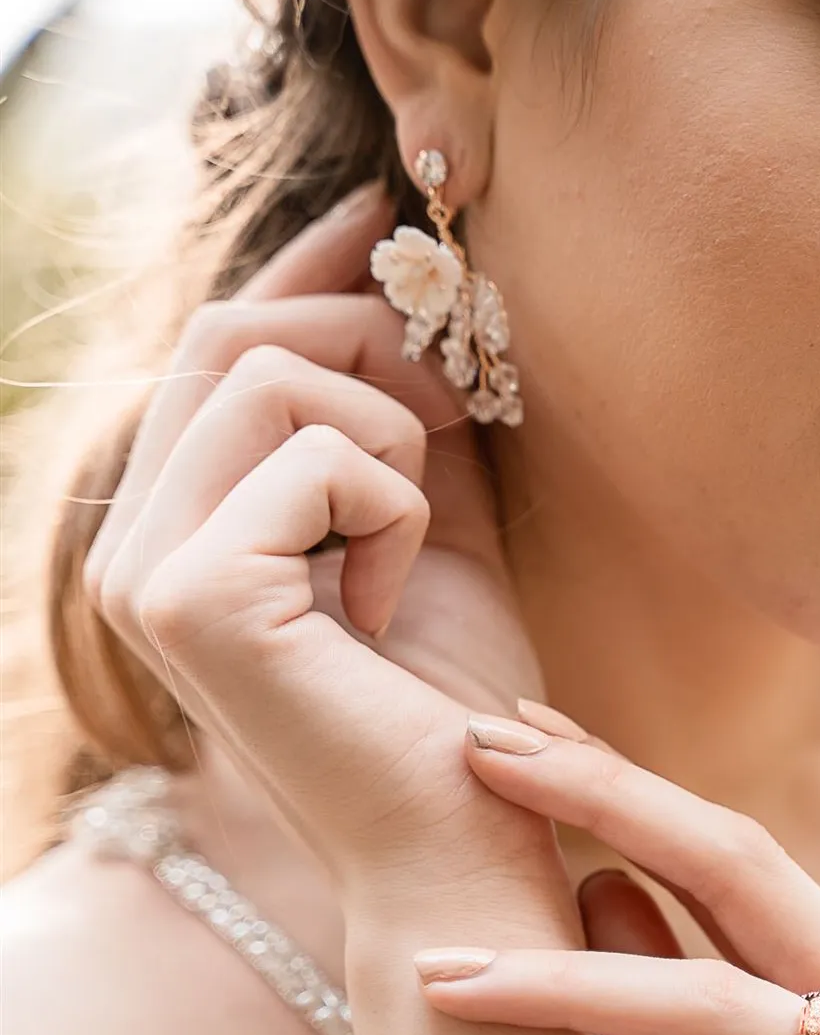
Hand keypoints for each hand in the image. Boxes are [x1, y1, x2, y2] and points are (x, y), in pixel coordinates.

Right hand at [80, 181, 546, 882]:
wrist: (467, 826)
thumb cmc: (454, 686)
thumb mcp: (432, 514)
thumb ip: (400, 408)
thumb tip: (395, 278)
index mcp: (188, 518)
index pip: (221, 341)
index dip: (300, 263)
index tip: (377, 209)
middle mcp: (137, 538)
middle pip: (237, 333)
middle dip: (367, 342)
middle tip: (452, 413)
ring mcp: (146, 567)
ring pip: (274, 373)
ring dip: (390, 438)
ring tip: (406, 542)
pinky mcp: (189, 593)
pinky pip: (322, 455)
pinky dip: (395, 509)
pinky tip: (390, 602)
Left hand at [412, 706, 819, 1034]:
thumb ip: (683, 991)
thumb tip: (593, 877)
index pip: (733, 848)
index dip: (621, 777)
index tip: (518, 725)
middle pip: (739, 866)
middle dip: (603, 796)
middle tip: (474, 749)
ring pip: (722, 1004)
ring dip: (571, 972)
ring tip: (444, 967)